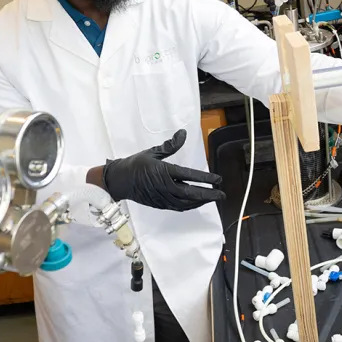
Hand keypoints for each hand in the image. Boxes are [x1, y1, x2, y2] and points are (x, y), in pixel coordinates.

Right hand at [102, 129, 225, 211]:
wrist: (119, 181)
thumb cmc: (135, 164)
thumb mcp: (152, 152)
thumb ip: (170, 145)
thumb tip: (183, 133)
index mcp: (163, 171)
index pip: (189, 176)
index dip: (205, 178)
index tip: (218, 179)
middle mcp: (164, 186)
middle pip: (191, 193)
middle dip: (208, 194)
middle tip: (222, 193)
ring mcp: (162, 197)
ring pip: (186, 203)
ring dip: (201, 201)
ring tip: (213, 198)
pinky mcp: (160, 204)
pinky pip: (178, 207)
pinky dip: (190, 206)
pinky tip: (197, 203)